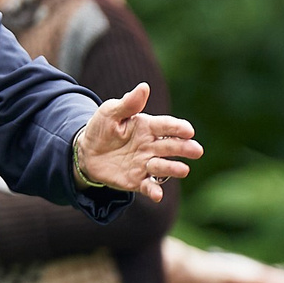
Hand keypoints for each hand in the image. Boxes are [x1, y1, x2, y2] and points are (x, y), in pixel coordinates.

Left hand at [74, 84, 201, 202]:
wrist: (86, 152)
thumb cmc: (101, 128)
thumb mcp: (110, 112)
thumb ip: (128, 103)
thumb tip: (144, 87)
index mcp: (147, 126)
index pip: (166, 126)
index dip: (177, 128)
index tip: (189, 130)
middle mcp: (150, 146)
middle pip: (171, 146)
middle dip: (185, 148)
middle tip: (197, 150)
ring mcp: (145, 164)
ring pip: (163, 167)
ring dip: (173, 168)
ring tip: (183, 170)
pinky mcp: (137, 180)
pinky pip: (148, 186)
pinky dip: (154, 190)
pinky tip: (158, 195)